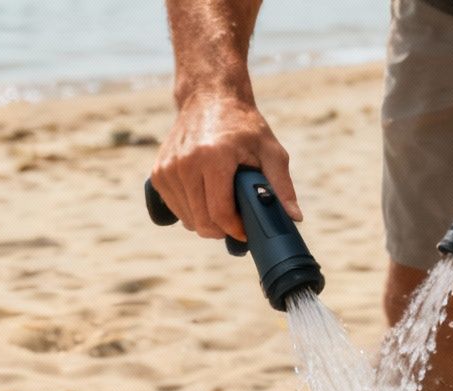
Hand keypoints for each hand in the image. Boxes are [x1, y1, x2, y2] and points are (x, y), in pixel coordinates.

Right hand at [151, 93, 301, 240]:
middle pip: (202, 221)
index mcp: (213, 157)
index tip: (247, 231)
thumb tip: (294, 217)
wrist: (209, 98)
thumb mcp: (270, 150)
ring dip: (207, 221)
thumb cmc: (243, 125)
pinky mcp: (158, 173)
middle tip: (237, 221)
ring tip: (223, 203)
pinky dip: (192, 211)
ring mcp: (168, 168)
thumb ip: (281, 185)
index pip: (219, 213)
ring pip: (188, 219)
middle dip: (223, 230)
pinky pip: (176, 209)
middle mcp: (185, 163)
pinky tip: (206, 196)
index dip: (236, 230)